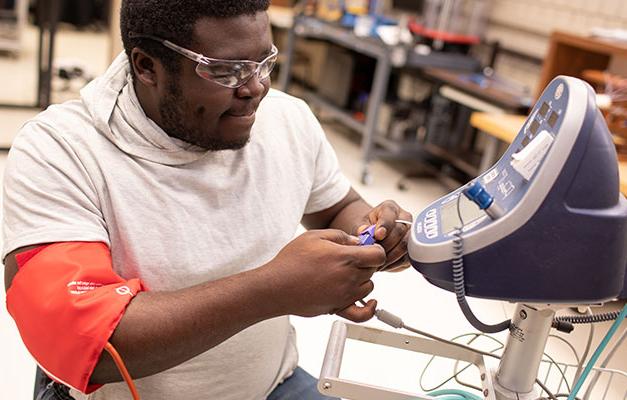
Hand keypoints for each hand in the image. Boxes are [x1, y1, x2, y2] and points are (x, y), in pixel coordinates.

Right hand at [263, 230, 385, 321]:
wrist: (276, 286)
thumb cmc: (292, 260)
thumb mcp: (315, 236)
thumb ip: (340, 236)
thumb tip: (357, 242)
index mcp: (346, 257)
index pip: (378, 255)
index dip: (375, 250)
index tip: (366, 249)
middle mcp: (349, 277)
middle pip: (372, 270)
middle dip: (364, 263)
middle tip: (347, 260)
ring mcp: (344, 295)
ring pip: (368, 288)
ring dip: (361, 281)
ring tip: (343, 275)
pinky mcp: (337, 308)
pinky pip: (363, 314)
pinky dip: (369, 309)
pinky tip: (369, 302)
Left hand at [356, 200, 412, 271]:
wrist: (373, 234)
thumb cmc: (366, 228)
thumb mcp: (360, 225)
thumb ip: (361, 227)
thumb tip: (364, 231)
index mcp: (390, 208)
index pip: (390, 216)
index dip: (385, 226)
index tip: (377, 236)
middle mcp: (404, 218)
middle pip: (400, 232)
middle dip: (385, 245)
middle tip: (373, 254)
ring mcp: (411, 233)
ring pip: (405, 246)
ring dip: (390, 257)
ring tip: (376, 262)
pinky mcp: (413, 248)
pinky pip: (407, 258)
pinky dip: (394, 264)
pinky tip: (383, 266)